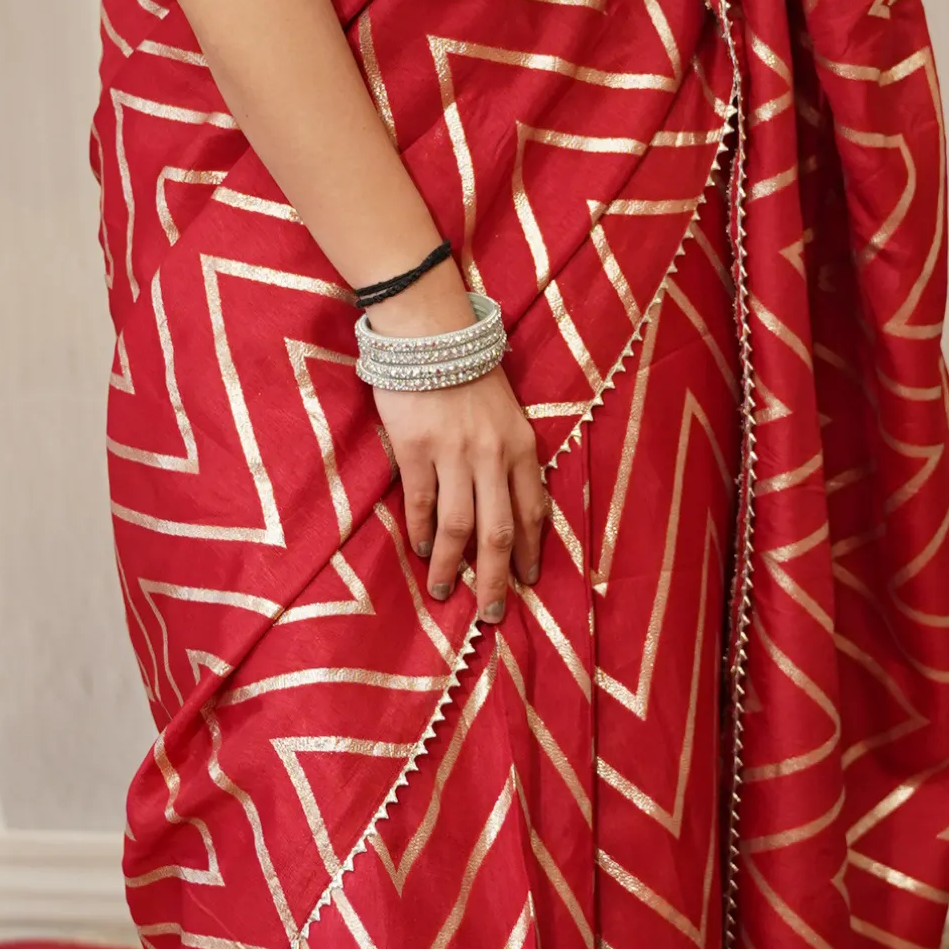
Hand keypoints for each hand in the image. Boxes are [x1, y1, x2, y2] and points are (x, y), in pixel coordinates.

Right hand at [372, 350, 545, 624]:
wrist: (431, 333)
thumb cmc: (470, 374)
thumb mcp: (507, 414)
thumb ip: (510, 458)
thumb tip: (508, 511)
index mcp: (520, 446)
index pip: (533, 512)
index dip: (530, 554)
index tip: (526, 583)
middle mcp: (492, 455)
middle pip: (499, 534)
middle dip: (496, 581)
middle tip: (491, 615)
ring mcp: (453, 454)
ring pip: (459, 528)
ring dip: (452, 567)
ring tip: (445, 594)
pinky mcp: (415, 450)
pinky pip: (421, 504)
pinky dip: (422, 534)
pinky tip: (422, 552)